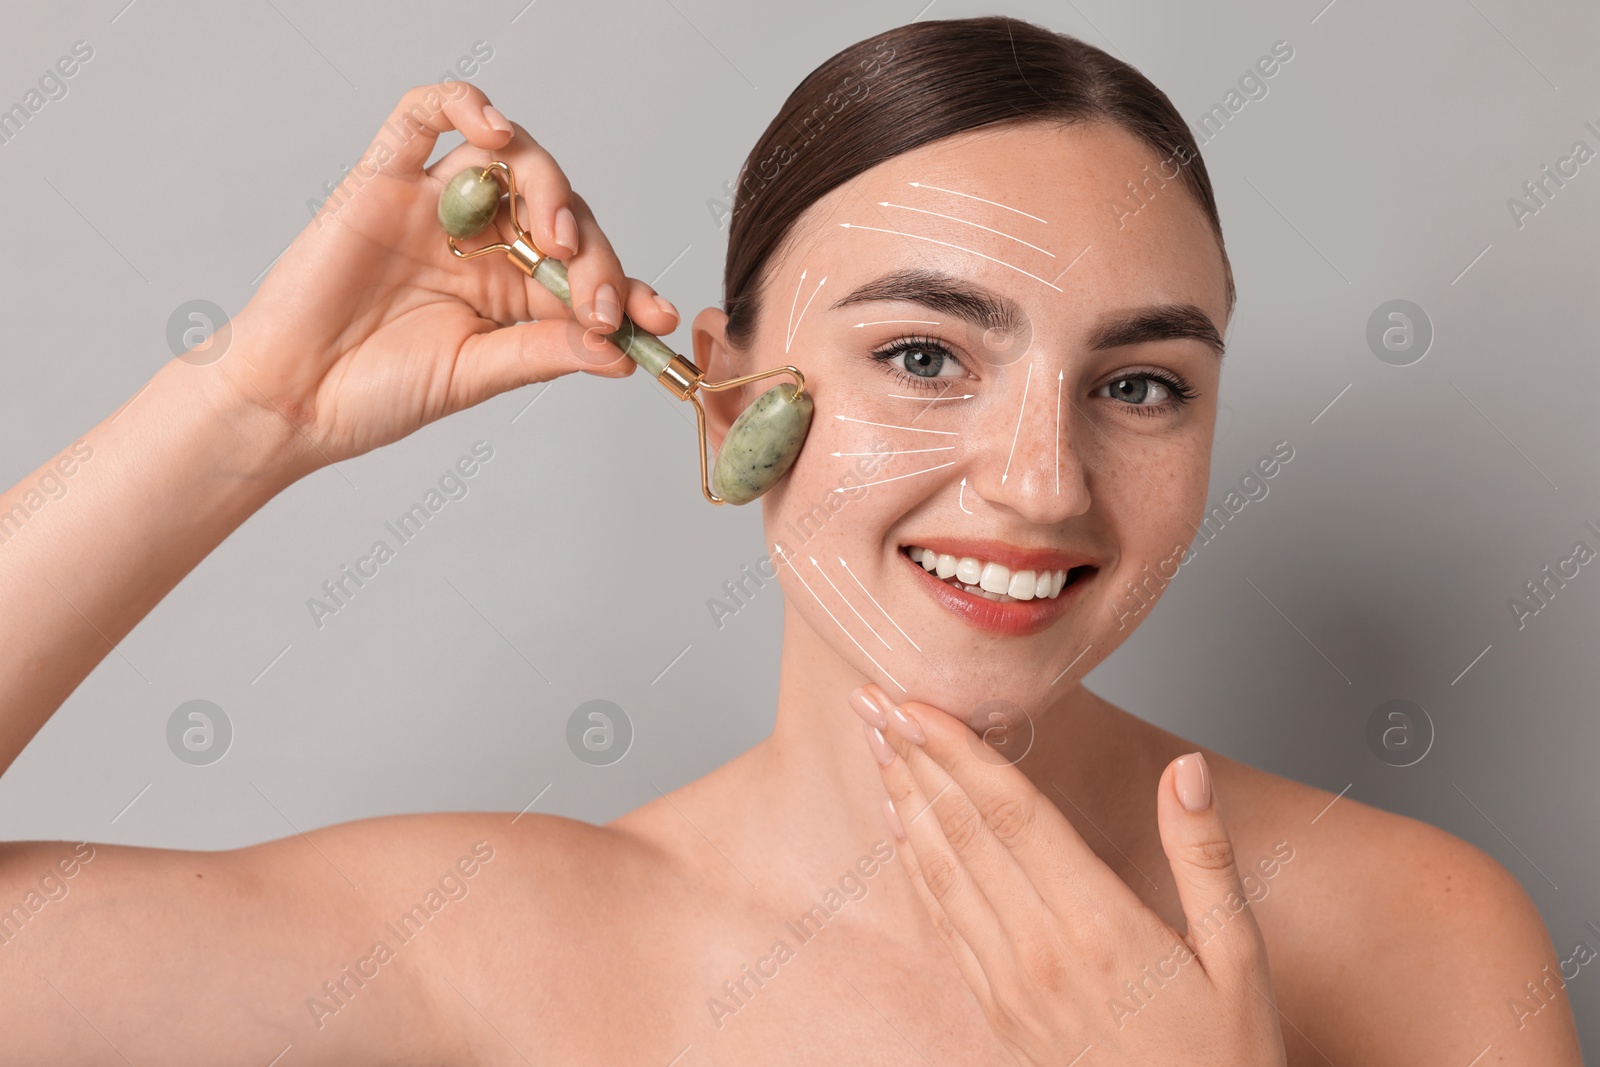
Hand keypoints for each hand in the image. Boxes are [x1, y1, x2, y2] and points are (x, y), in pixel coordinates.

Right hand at [216, 81, 680, 469]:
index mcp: (515, 290)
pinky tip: (494, 130)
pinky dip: (464, 105)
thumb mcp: (477, 375)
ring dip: (548, 186)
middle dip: (593, 253)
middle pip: (562, 212)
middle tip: (595, 299)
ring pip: (512, 159)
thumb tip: (620, 351)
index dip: (627, 287)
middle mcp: (483, 240)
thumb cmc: (377, 392)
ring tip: (555, 235)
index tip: (656, 316)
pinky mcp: (383, 179)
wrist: (292, 399)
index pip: (587, 271)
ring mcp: (436, 205)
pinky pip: (424, 116)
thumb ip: (544, 352)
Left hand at [850, 686, 1287, 1065]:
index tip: (917, 702)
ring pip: (941, 869)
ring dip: (904, 798)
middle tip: (872, 698)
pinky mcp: (999, 1008)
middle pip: (961, 829)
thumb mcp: (1239, 958)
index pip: (1011, 811)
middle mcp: (1040, 948)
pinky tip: (900, 825)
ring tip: (874, 742)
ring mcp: (1011, 982)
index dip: (958, 750)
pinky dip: (914, 863)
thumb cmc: (1223, 1056)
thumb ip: (1205, 858)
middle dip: (912, 756)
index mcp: (1099, 924)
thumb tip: (1186, 772)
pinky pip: (944, 921)